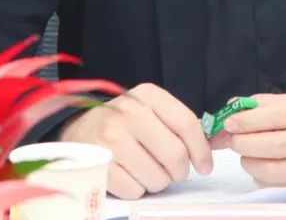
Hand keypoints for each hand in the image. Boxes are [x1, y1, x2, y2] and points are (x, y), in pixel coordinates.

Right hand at [60, 82, 213, 198]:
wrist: (79, 127)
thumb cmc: (124, 120)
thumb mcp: (150, 108)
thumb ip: (177, 123)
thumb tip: (206, 150)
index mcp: (147, 95)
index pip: (186, 123)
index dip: (202, 149)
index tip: (205, 165)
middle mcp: (129, 113)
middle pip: (176, 155)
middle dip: (181, 170)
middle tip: (175, 170)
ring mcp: (112, 140)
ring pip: (158, 178)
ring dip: (159, 180)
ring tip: (148, 168)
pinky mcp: (100, 165)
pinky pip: (136, 190)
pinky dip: (138, 188)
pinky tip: (131, 174)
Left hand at [209, 92, 285, 185]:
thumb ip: (271, 103)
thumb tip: (234, 108)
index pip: (278, 116)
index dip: (249, 121)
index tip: (228, 122)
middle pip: (273, 145)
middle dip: (243, 143)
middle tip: (231, 140)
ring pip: (274, 170)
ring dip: (250, 162)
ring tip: (246, 154)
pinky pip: (282, 186)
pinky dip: (263, 177)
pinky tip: (262, 167)